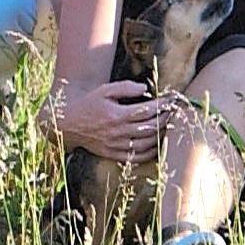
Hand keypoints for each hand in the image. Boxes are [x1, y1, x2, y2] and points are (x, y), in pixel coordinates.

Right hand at [49, 80, 168, 166]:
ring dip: (161, 135)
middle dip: (166, 118)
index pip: (147, 111)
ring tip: (169, 125)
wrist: (68, 123)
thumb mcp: (104, 90)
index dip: (162, 105)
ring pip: (146, 144)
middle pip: (150, 127)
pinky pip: (137, 157)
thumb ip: (125, 88)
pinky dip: (150, 152)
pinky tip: (157, 144)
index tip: (172, 99)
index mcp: (117, 115)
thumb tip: (145, 88)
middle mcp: (118, 132)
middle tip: (175, 111)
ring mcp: (116, 146)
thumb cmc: (89, 103)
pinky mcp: (113, 155)